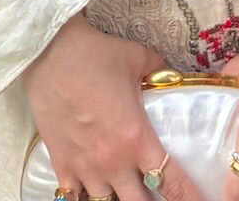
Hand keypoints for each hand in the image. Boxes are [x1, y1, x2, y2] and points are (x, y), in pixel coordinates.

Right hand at [22, 11, 204, 200]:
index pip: (171, 182)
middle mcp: (113, 161)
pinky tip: (92, 190)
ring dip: (118, 197)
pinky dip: (85, 196)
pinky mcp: (61, 165)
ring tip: (123, 187)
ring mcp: (85, 168)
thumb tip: (174, 77)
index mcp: (137, 138)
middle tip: (155, 192)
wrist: (49, 52)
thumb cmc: (96, 54)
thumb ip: (161, 72)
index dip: (190, 198)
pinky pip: (74, 199)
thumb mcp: (139, 58)